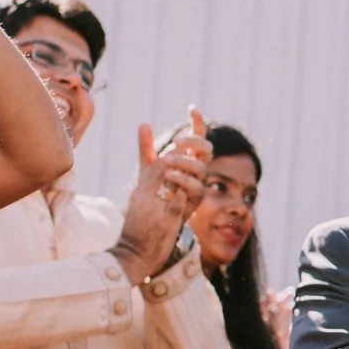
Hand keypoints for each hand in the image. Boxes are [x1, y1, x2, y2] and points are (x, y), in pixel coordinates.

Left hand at [113, 107, 211, 276]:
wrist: (142, 240)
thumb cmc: (146, 207)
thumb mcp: (145, 174)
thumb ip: (146, 150)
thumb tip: (143, 123)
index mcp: (186, 166)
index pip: (198, 141)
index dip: (198, 124)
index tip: (192, 108)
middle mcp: (194, 177)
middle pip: (206, 151)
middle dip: (194, 142)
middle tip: (176, 143)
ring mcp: (194, 191)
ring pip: (203, 168)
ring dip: (185, 161)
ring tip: (166, 161)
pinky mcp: (192, 206)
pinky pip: (197, 189)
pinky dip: (183, 179)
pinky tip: (168, 176)